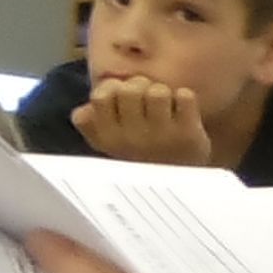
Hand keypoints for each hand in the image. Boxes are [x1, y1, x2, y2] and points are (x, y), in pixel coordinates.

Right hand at [76, 78, 215, 165]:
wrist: (180, 186)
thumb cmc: (140, 154)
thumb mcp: (109, 144)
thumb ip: (92, 123)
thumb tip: (84, 110)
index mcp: (107, 140)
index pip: (100, 96)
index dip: (112, 88)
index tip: (121, 99)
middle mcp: (131, 141)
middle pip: (129, 89)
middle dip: (139, 86)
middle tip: (145, 100)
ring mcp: (161, 138)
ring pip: (157, 91)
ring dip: (162, 93)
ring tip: (164, 107)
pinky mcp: (188, 135)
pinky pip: (183, 96)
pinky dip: (184, 98)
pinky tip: (181, 111)